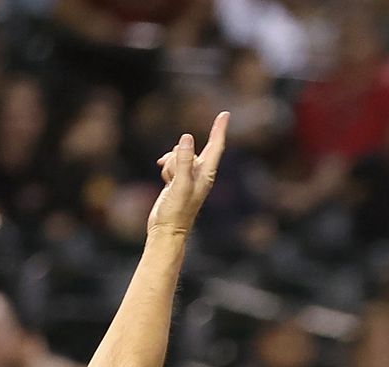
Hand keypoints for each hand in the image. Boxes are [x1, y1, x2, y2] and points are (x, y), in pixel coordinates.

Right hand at [147, 111, 228, 236]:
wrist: (166, 230)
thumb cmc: (176, 211)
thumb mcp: (179, 184)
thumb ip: (183, 161)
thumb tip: (187, 138)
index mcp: (206, 174)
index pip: (215, 147)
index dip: (219, 129)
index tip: (225, 114)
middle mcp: (200, 174)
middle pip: (191, 149)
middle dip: (180, 154)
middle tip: (176, 174)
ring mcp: (188, 177)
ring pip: (178, 155)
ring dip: (170, 162)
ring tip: (168, 181)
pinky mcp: (177, 180)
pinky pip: (171, 163)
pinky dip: (166, 166)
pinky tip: (163, 177)